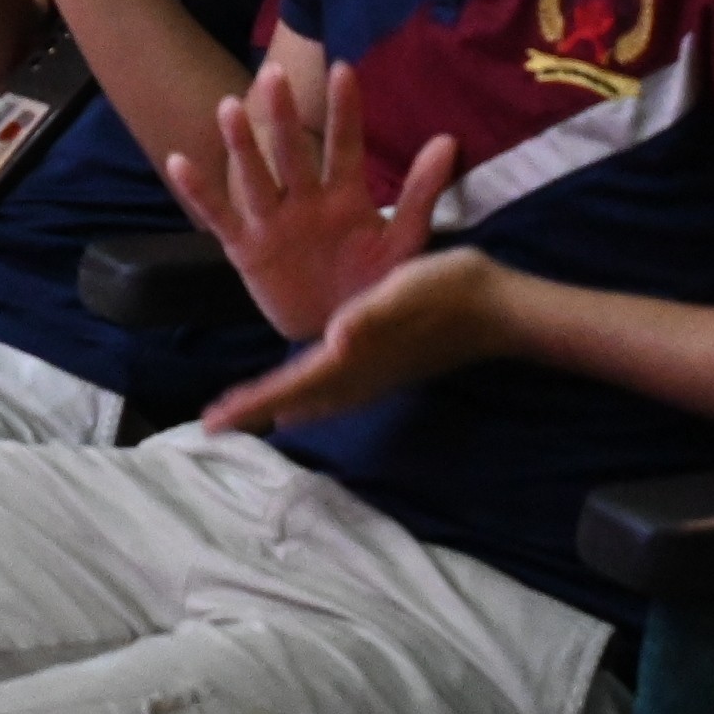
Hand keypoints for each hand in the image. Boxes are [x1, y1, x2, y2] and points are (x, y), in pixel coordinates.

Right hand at [164, 45, 461, 339]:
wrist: (341, 335)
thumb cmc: (372, 282)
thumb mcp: (403, 242)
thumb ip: (421, 193)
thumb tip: (450, 140)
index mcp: (345, 195)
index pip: (344, 145)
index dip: (345, 110)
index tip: (344, 68)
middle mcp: (305, 200)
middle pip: (291, 151)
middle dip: (283, 115)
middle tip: (275, 75)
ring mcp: (272, 221)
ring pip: (254, 175)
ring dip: (241, 144)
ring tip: (229, 107)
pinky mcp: (246, 247)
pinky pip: (220, 216)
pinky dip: (199, 192)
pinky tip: (179, 162)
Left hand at [200, 246, 527, 436]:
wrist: (500, 308)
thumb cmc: (451, 289)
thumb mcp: (407, 288)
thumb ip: (372, 315)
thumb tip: (336, 339)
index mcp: (357, 355)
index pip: (294, 385)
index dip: (254, 402)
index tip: (214, 421)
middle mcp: (362, 373)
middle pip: (299, 399)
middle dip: (257, 410)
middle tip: (214, 425)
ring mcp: (377, 374)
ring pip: (317, 399)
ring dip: (280, 406)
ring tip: (247, 415)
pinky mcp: (388, 365)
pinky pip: (335, 390)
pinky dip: (310, 397)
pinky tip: (305, 399)